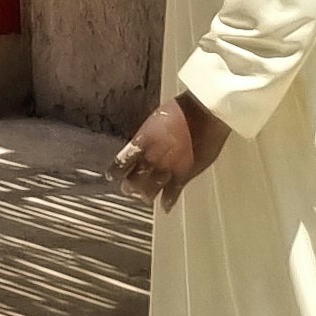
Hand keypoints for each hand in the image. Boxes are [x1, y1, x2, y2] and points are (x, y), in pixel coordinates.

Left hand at [111, 90, 226, 210]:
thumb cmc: (182, 109)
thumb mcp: (157, 119)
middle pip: (135, 178)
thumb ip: (149, 136)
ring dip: (146, 194)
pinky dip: (169, 200)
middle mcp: (153, 156)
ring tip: (144, 198)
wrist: (204, 111)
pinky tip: (165, 207)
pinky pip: (174, 191)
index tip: (111, 176)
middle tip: (127, 190)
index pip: (123, 161)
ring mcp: (169, 166)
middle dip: (130, 186)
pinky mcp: (185, 173)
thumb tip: (144, 143)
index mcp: (143, 140)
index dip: (116, 171)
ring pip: (152, 188)